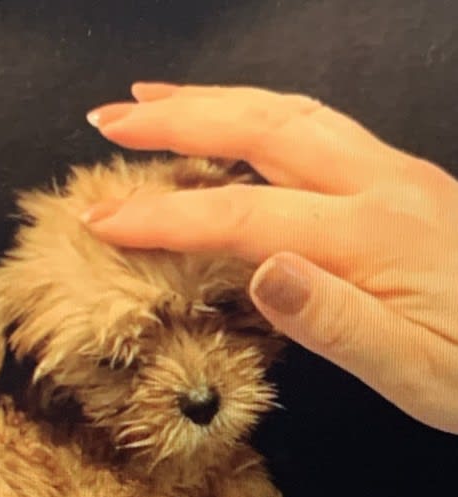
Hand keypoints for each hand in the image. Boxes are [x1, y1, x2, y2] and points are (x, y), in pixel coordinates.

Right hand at [83, 82, 457, 432]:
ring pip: (293, 114)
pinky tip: (240, 126)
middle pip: (264, 129)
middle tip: (108, 120)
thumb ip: (338, 324)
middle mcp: (382, 186)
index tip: (101, 220)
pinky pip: (318, 126)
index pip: (244, 216)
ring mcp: (397, 175)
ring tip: (155, 102)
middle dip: (179, 120)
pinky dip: (260, 114)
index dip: (166, 216)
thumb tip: (260, 271)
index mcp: (373, 237)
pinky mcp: (406, 182)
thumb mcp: (414, 373)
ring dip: (217, 101)